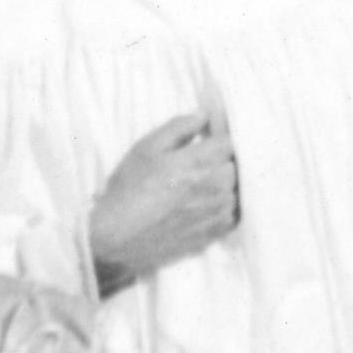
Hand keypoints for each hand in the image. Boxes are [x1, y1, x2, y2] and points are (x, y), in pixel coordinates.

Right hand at [87, 111, 238, 294]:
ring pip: (236, 190)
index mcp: (199, 162)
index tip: (211, 133)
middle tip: (204, 158)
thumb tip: (204, 115)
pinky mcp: (213, 234)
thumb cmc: (128, 189)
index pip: (231, 141)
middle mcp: (214, 187)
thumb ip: (179, 127)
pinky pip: (232, 214)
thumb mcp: (147, 147)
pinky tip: (205, 203)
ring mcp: (216, 213)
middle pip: (236, 165)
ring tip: (203, 181)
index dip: (222, 134)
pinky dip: (224, 205)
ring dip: (225, 182)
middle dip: (224, 158)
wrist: (117, 236)